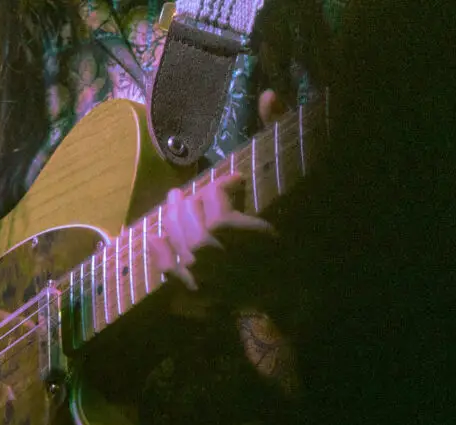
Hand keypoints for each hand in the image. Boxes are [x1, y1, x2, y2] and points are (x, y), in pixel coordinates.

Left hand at [150, 89, 285, 291]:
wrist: (296, 300)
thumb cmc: (301, 245)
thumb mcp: (297, 191)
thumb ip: (281, 136)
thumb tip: (270, 94)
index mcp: (238, 232)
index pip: (218, 203)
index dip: (225, 187)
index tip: (236, 181)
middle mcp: (214, 254)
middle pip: (193, 221)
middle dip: (191, 201)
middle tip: (186, 190)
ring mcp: (203, 276)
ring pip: (180, 241)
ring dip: (174, 218)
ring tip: (173, 201)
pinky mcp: (198, 294)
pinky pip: (171, 273)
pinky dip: (160, 255)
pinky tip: (154, 239)